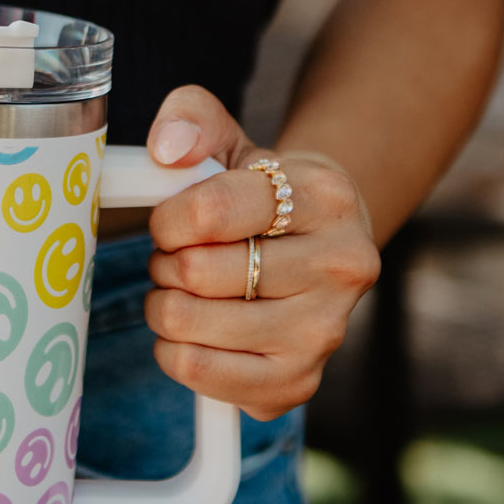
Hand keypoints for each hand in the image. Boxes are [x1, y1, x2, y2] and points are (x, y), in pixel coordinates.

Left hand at [143, 86, 380, 420]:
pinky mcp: (295, 383)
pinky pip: (194, 370)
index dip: (167, 220)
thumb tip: (167, 147)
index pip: (209, 212)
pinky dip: (172, 351)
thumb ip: (193, 119)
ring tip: (186, 294)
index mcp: (326, 199)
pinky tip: (194, 334)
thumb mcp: (235, 145)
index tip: (171, 224)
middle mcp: (340, 268)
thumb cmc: (262, 202)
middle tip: (179, 262)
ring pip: (187, 324)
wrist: (318, 255)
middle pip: (195, 273)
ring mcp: (322, 333)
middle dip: (165, 264)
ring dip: (164, 307)